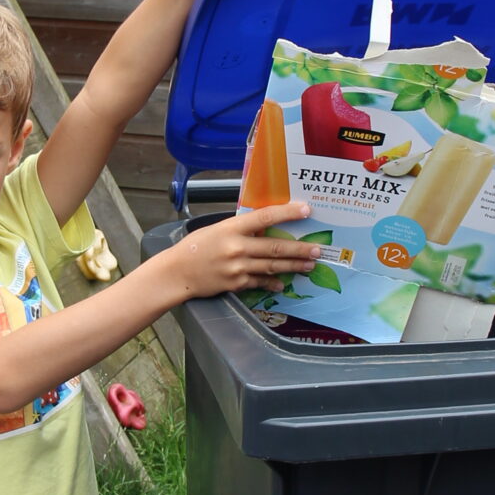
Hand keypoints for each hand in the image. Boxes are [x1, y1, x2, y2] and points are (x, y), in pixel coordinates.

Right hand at [168, 200, 319, 301]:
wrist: (177, 272)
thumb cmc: (196, 247)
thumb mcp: (217, 229)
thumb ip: (240, 229)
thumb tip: (265, 226)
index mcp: (231, 228)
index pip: (264, 217)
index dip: (287, 213)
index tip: (305, 210)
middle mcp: (236, 247)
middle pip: (275, 248)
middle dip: (299, 249)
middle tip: (317, 249)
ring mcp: (237, 267)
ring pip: (272, 267)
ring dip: (294, 266)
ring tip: (310, 265)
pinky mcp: (236, 284)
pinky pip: (260, 282)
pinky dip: (273, 283)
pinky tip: (283, 284)